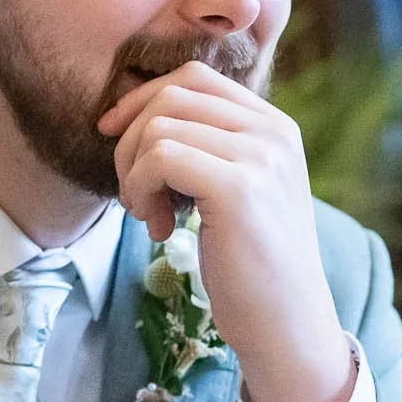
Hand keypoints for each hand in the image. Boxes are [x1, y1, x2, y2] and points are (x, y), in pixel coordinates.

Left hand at [99, 61, 352, 401]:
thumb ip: (211, 148)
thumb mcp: (240, 190)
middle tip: (134, 194)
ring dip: (133, 173)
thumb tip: (138, 115)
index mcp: (276, 126)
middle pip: (172, 95)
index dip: (143, 100)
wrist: (287, 324)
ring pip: (159, 127)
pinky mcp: (238, 187)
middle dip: (130, 140)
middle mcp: (273, 132)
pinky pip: (159, 158)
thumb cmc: (254, 265)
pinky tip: (158, 228)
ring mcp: (260, 157)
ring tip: (149, 215)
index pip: (196, 77)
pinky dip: (141, 190)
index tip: (113, 137)